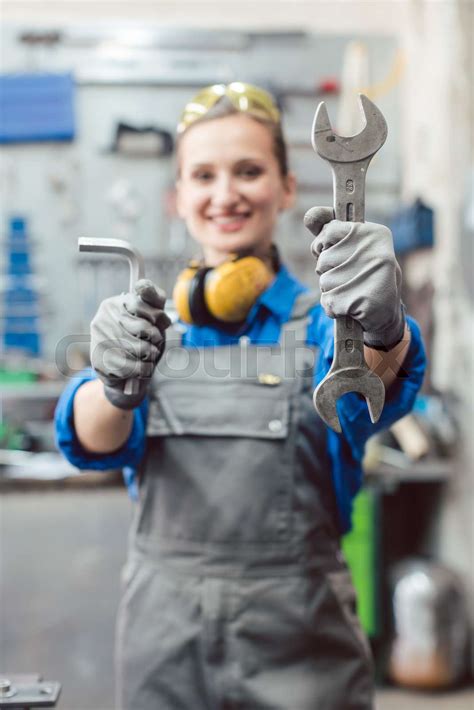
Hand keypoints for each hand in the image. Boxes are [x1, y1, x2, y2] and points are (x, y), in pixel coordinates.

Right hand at [90, 279, 170, 408]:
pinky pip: (134, 367)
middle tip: (154, 343)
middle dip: (156, 338)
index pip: (144, 297)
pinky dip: (145, 370)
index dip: (158, 315)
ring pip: (141, 349)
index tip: (161, 322)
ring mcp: (100, 338)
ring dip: (151, 355)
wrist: (124, 374)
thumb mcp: (152, 319)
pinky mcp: (100, 360)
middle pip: (145, 327)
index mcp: (117, 302)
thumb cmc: (141, 341)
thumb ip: (155, 302)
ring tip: (147, 355)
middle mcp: (104, 316)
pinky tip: (142, 367)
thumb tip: (140, 286)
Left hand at [304, 207, 404, 349]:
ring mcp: (372, 276)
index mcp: (375, 233)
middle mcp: (377, 252)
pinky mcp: (364, 301)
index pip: (329, 230)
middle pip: (323, 260)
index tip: (334, 253)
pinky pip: (328, 302)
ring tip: (352, 292)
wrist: (387, 315)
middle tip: (350, 278)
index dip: (324, 245)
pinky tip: (350, 307)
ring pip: (324, 282)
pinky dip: (334, 308)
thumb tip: (309, 215)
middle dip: (328, 272)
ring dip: (331, 291)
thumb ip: (328, 232)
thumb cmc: (364, 276)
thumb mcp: (351, 249)